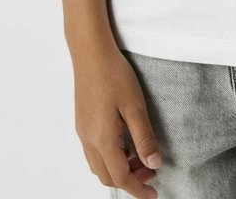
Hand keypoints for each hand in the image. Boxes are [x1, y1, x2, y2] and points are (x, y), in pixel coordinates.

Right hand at [73, 44, 161, 197]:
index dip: (138, 189)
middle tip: (151, 173)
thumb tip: (154, 164)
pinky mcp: (81, 121)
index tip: (154, 194)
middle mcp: (88, 139)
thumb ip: (144, 138)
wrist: (91, 52)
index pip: (120, 177)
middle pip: (106, 176)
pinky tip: (123, 143)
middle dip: (129, 181)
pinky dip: (109, 157)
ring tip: (139, 158)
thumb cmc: (114, 74)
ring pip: (98, 165)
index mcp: (102, 139)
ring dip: (118, 169)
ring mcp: (82, 131)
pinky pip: (93, 152)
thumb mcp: (135, 106)